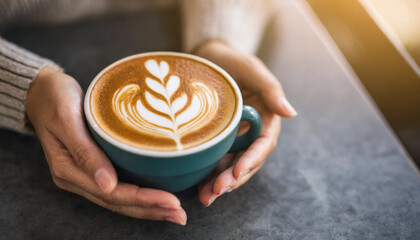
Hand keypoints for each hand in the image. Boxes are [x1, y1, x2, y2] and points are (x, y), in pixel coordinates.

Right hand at [26, 67, 186, 224]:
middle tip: (180, 214)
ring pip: (119, 199)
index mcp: (68, 170)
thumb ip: (85, 152)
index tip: (171, 201)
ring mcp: (84, 174)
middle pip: (118, 202)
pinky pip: (118, 187)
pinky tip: (156, 196)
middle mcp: (76, 178)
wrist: (41, 89)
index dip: (143, 200)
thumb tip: (107, 185)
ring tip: (174, 211)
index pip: (111, 194)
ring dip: (147, 207)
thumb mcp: (66, 118)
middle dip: (151, 210)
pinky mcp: (92, 166)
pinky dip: (138, 194)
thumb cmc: (54, 97)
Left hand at [195, 40, 296, 205]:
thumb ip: (272, 90)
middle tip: (216, 191)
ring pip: (232, 166)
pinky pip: (217, 161)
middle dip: (233, 179)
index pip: (263, 145)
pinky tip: (199, 187)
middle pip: (247, 161)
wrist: (210, 58)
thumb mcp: (253, 70)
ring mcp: (235, 138)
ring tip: (206, 197)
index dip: (252, 160)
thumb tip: (292, 113)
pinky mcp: (218, 140)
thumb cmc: (234, 61)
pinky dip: (209, 175)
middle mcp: (252, 132)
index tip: (237, 172)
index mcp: (266, 118)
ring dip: (221, 183)